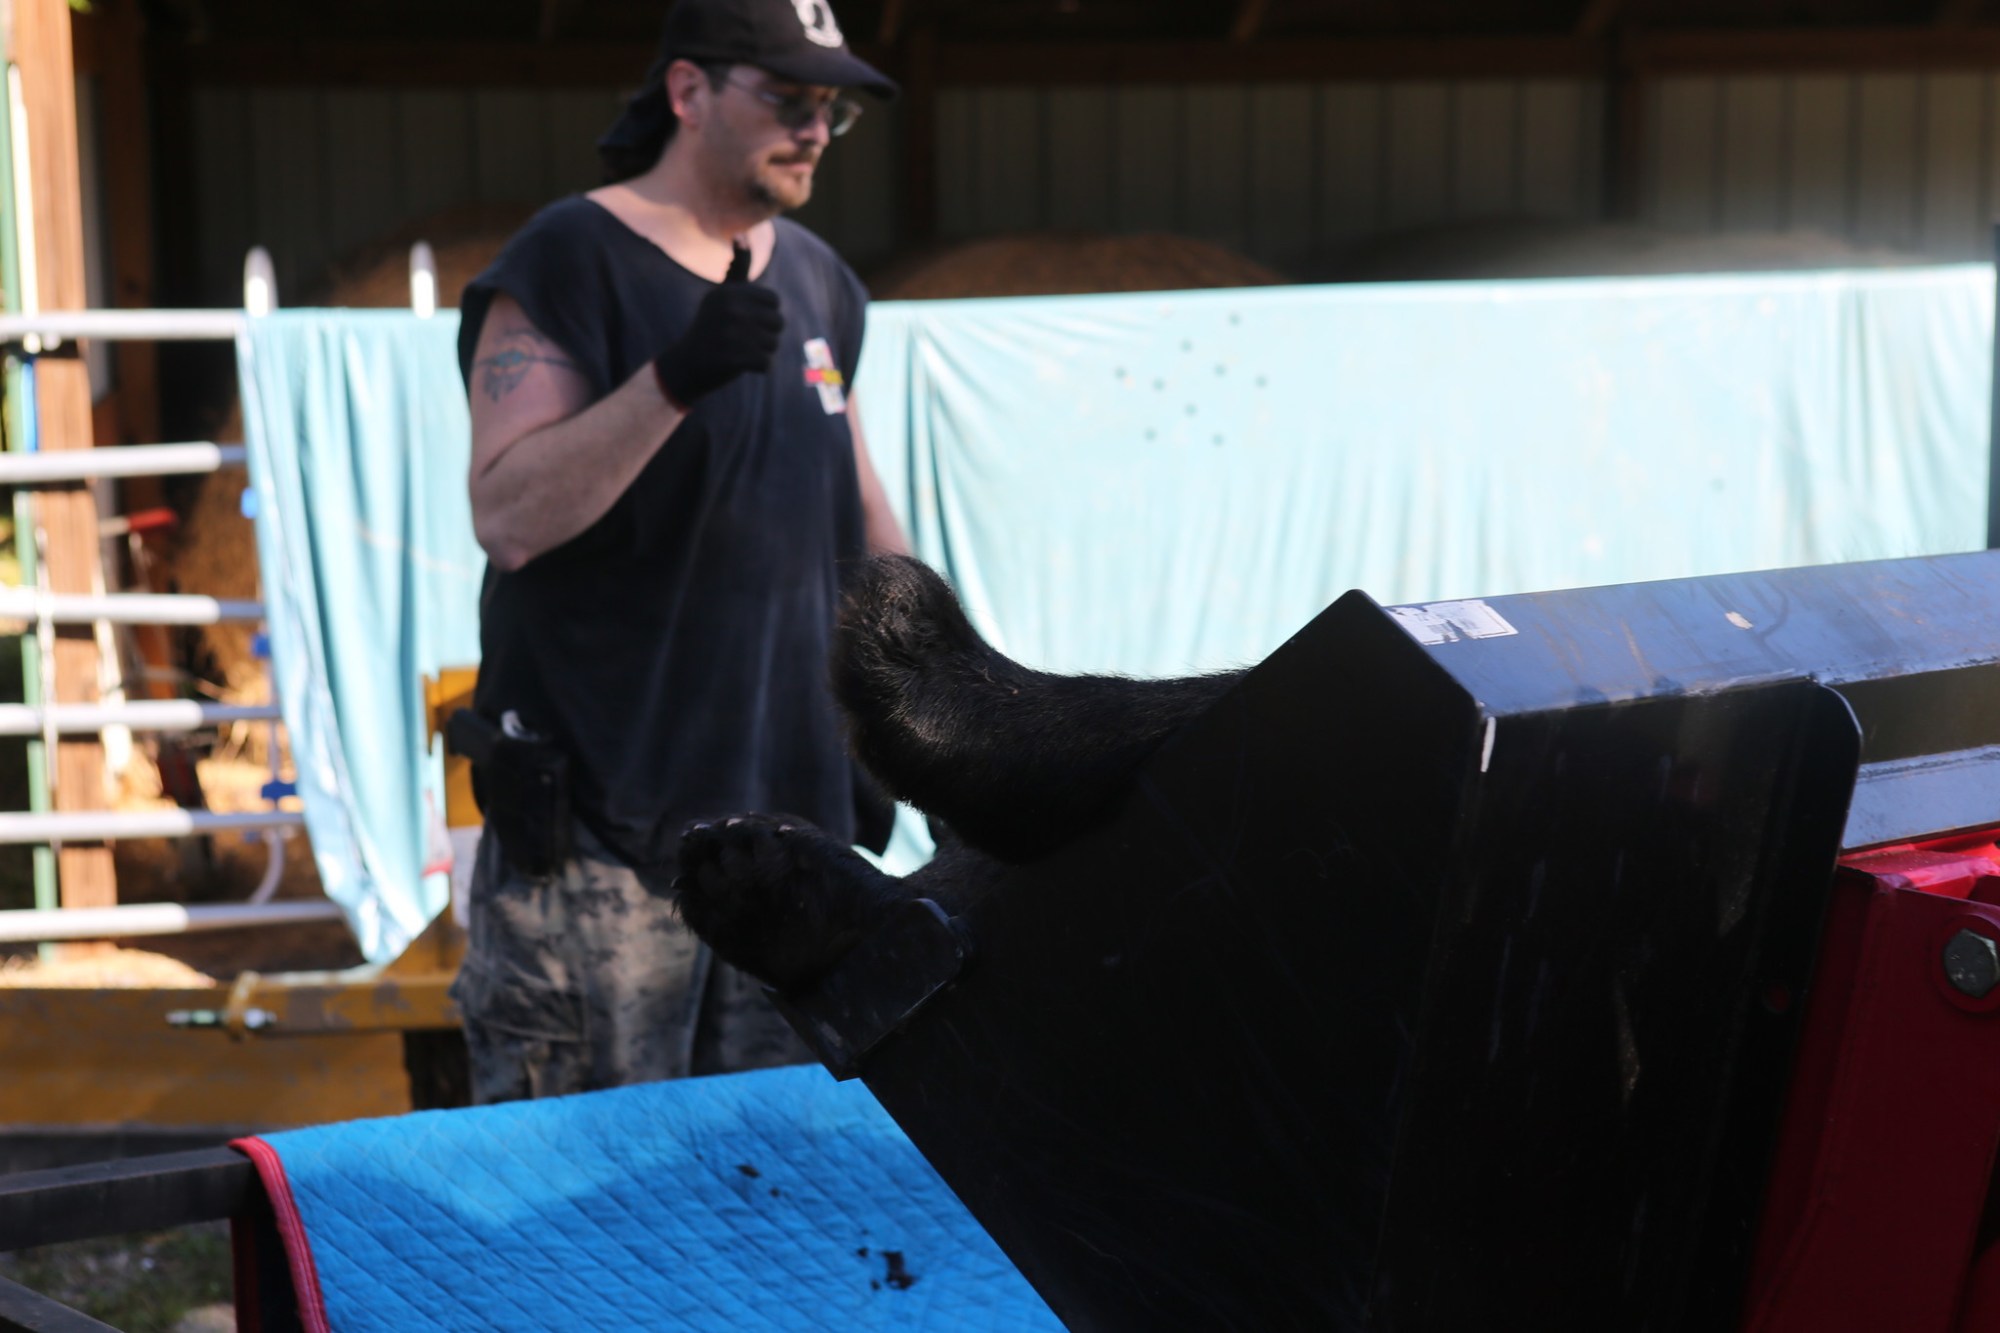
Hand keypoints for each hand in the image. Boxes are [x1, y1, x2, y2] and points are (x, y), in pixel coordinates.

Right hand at [652, 242, 783, 409]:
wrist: (685, 366)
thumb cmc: (711, 328)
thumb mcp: (721, 295)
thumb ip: (737, 268)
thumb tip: (742, 235)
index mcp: (729, 292)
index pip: (774, 301)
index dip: (766, 314)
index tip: (746, 321)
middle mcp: (729, 309)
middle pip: (777, 323)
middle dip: (767, 336)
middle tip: (742, 340)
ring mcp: (730, 333)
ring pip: (773, 344)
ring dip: (762, 352)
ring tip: (740, 351)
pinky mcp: (732, 358)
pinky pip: (766, 364)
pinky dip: (759, 368)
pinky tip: (742, 365)